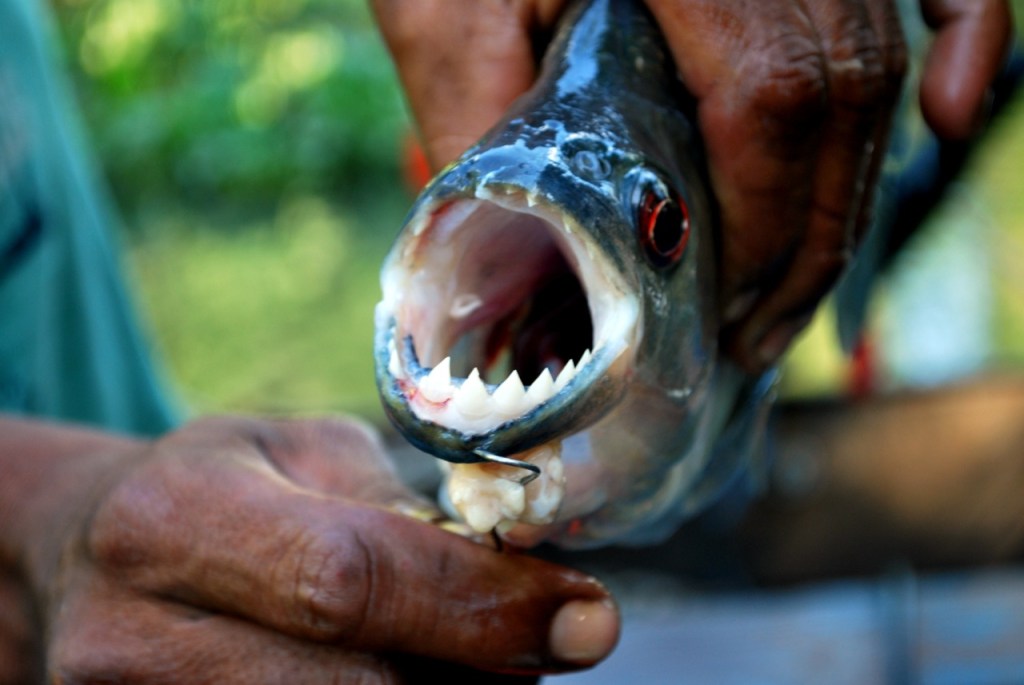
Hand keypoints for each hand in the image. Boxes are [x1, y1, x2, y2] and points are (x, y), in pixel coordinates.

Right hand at [10, 417, 617, 682]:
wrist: (97, 552)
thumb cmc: (222, 484)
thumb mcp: (306, 456)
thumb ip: (403, 514)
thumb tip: (535, 586)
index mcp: (177, 513)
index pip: (348, 578)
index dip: (481, 607)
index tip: (586, 618)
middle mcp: (134, 629)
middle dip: (474, 671)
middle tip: (540, 640)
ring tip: (460, 649)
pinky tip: (404, 669)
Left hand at [371, 0, 1011, 370]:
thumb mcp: (441, 7)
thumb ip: (475, 116)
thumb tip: (510, 253)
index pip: (767, 93)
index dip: (768, 218)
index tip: (730, 304)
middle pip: (838, 88)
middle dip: (812, 235)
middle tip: (763, 330)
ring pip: (871, 56)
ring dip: (851, 187)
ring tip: (799, 288)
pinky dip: (958, 33)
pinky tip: (948, 113)